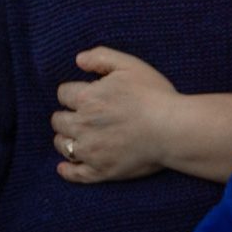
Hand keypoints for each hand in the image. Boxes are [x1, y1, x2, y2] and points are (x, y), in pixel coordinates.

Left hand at [52, 47, 178, 183]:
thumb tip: (78, 60)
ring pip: (63, 145)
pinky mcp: (101, 171)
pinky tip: (64, 167)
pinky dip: (67, 170)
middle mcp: (83, 125)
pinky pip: (75, 174)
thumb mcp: (128, 65)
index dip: (72, 92)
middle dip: (66, 115)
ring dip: (65, 139)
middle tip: (78, 115)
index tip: (82, 95)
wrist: (173, 129)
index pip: (63, 94)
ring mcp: (91, 151)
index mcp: (87, 98)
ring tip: (76, 136)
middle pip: (58, 120)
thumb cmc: (154, 95)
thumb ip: (100, 57)